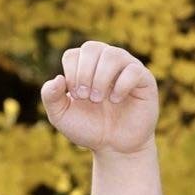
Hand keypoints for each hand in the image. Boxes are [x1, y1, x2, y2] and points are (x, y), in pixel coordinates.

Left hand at [40, 41, 158, 155]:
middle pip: (91, 48)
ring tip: (98, 99)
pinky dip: (121, 85)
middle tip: (85, 97)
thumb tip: (57, 78)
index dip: (70, 74)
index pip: (73, 54)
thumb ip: (50, 96)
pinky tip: (116, 100)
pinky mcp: (144, 79)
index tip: (74, 95)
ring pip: (113, 54)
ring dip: (101, 78)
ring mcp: (126, 68)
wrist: (114, 146)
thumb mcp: (60, 115)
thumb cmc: (87, 128)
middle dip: (83, 73)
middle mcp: (105, 62)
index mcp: (85, 67)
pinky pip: (134, 69)